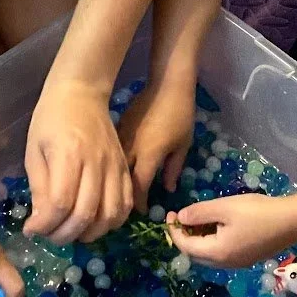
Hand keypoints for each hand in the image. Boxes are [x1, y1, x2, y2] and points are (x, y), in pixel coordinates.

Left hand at [24, 80, 131, 242]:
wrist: (81, 93)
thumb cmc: (50, 119)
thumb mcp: (34, 150)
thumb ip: (40, 187)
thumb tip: (41, 223)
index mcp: (68, 155)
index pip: (61, 203)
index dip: (45, 225)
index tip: (31, 230)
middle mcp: (96, 163)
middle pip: (86, 214)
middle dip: (64, 235)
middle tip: (49, 236)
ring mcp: (115, 166)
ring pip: (110, 214)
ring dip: (90, 233)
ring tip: (72, 232)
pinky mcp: (125, 168)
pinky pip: (125, 204)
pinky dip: (112, 222)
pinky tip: (94, 223)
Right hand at [118, 76, 194, 202]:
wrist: (167, 84)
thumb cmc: (180, 114)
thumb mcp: (183, 145)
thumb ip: (173, 169)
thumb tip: (166, 189)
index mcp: (148, 154)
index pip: (138, 187)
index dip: (139, 202)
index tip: (141, 212)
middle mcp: (130, 148)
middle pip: (121, 178)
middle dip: (124, 194)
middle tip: (129, 206)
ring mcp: (121, 136)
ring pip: (113, 165)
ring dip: (117, 179)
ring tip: (121, 190)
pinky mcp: (118, 127)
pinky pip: (113, 151)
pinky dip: (115, 163)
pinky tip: (118, 169)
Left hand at [167, 192, 296, 267]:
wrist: (293, 221)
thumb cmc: (257, 212)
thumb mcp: (224, 207)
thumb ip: (199, 213)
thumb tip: (181, 218)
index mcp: (217, 253)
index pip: (185, 246)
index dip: (174, 230)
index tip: (170, 213)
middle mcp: (225, 264)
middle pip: (195, 254)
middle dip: (185, 237)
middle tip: (182, 217)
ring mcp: (238, 263)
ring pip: (209, 255)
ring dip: (199, 239)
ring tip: (198, 218)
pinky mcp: (248, 258)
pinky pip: (222, 253)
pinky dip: (212, 241)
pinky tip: (217, 225)